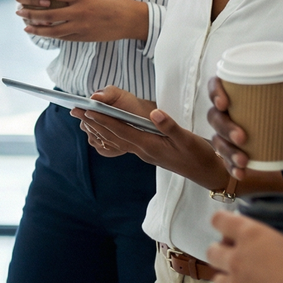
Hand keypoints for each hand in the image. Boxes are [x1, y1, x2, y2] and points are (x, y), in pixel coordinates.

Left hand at [15, 0, 148, 41]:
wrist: (131, 19)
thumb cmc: (113, 2)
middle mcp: (80, 13)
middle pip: (49, 14)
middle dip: (31, 13)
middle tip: (19, 11)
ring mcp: (81, 27)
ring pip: (53, 30)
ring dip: (37, 28)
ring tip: (25, 26)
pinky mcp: (83, 37)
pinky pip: (63, 37)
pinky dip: (50, 35)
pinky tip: (42, 33)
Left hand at [75, 87, 227, 189]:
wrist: (207, 173)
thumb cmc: (199, 155)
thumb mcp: (188, 139)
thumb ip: (170, 126)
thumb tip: (154, 113)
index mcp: (149, 145)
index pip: (121, 130)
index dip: (104, 119)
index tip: (87, 109)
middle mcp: (143, 150)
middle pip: (113, 135)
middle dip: (93, 122)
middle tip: (74, 111)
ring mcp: (145, 152)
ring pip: (116, 139)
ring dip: (99, 128)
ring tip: (83, 118)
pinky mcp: (149, 152)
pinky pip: (124, 143)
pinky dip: (112, 134)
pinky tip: (106, 131)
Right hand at [207, 77, 282, 180]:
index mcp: (240, 91)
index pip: (217, 86)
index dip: (214, 92)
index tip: (223, 103)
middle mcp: (231, 111)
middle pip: (215, 116)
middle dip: (224, 127)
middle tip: (241, 137)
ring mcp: (232, 132)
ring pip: (218, 139)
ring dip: (227, 151)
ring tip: (243, 160)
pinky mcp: (240, 150)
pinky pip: (228, 160)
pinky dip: (232, 167)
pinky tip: (241, 173)